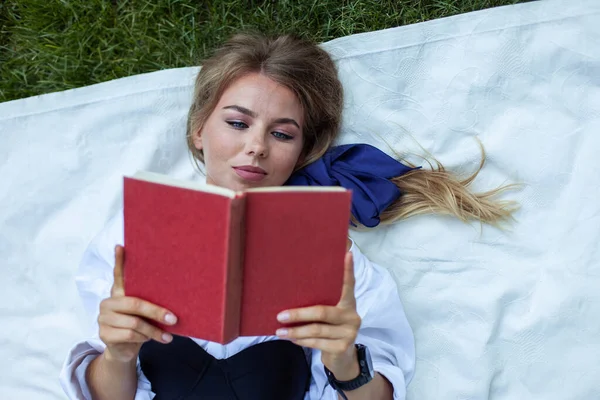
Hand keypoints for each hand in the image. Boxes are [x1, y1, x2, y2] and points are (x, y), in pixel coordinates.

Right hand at [97, 245, 177, 362]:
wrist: (124, 350)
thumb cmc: (139, 326)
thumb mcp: (144, 313)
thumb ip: (149, 301)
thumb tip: (175, 294)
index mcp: (118, 293)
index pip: (118, 275)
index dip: (119, 261)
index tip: (121, 246)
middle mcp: (108, 302)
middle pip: (135, 304)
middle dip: (157, 312)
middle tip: (174, 319)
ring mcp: (103, 318)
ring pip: (135, 323)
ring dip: (154, 331)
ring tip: (167, 336)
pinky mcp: (104, 334)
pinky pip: (130, 335)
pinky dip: (145, 338)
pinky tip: (153, 340)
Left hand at [275, 251, 360, 377]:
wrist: (342, 358)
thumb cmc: (330, 329)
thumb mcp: (329, 314)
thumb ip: (320, 303)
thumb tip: (292, 291)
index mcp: (348, 302)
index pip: (348, 284)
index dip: (347, 270)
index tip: (347, 254)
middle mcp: (352, 315)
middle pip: (322, 312)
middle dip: (298, 314)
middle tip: (280, 315)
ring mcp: (349, 333)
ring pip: (316, 330)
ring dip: (295, 331)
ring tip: (279, 331)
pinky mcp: (342, 347)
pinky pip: (316, 343)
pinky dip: (301, 341)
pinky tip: (291, 339)